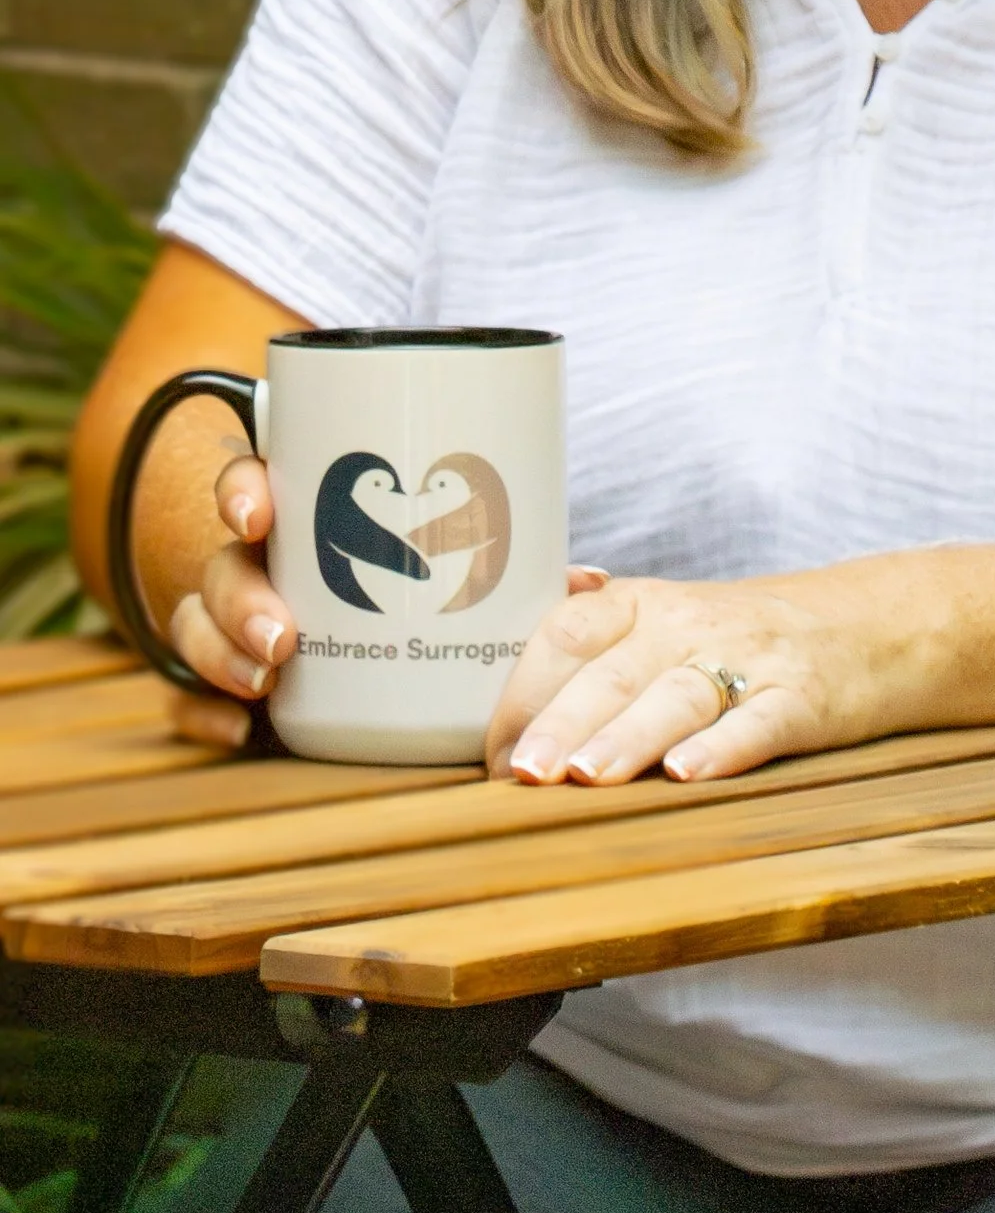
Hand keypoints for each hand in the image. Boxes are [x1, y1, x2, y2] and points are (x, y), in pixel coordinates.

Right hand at [163, 456, 610, 757]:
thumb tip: (588, 585)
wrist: (372, 620)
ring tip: (266, 680)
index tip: (259, 512)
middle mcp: (260, 561)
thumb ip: (513, 569)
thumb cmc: (421, 573)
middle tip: (284, 637)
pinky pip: (188, 697)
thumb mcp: (460, 559)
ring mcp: (234, 621)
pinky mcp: (224, 679)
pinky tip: (238, 730)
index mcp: (306, 512)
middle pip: (225, 566)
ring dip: (223, 653)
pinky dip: (204, 714)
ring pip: (199, 626)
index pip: (253, 481)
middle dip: (242, 599)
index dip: (244, 489)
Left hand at [490, 575, 843, 785]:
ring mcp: (751, 660)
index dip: (523, 690)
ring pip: (679, 696)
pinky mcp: (804, 699)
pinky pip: (760, 721)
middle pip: (615, 670)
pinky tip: (689, 774)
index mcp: (644, 604)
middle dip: (563, 720)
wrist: (869, 626)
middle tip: (524, 772)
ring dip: (629, 736)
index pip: (568, 631)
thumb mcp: (667, 617)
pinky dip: (724, 747)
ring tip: (588, 775)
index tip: (491, 753)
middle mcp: (690, 625)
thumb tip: (502, 654)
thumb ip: (591, 631)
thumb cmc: (742, 637)